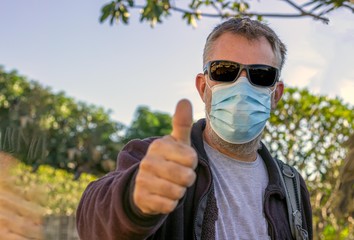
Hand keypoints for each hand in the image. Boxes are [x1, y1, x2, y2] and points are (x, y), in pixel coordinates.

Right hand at [133, 99, 197, 214]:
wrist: (146, 184)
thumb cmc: (169, 160)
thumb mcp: (176, 142)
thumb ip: (182, 123)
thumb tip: (184, 100)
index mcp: (159, 146)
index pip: (191, 159)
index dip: (192, 163)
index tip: (183, 162)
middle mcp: (148, 161)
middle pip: (186, 177)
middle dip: (187, 179)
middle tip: (178, 175)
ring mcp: (143, 180)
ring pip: (178, 192)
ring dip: (179, 191)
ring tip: (171, 185)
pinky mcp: (141, 198)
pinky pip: (169, 206)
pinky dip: (171, 204)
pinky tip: (163, 196)